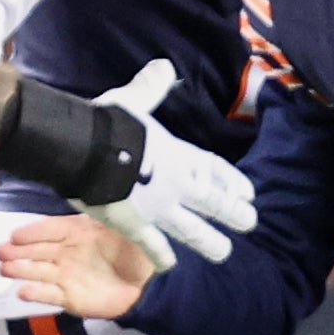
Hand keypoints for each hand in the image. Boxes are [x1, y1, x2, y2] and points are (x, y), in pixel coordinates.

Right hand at [0, 215, 157, 320]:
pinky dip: (35, 293)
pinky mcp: (70, 298)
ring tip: (4, 269)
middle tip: (0, 252)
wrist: (151, 284)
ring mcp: (67, 276)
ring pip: (37, 271)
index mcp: (77, 232)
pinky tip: (22, 290)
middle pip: (37, 251)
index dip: (31, 232)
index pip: (49, 229)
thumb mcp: (117, 225)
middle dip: (17, 251)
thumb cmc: (135, 251)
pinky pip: (48, 294)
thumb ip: (96, 215)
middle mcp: (68, 253)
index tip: (14, 235)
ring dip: (20, 269)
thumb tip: (80, 199)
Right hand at [75, 61, 252, 271]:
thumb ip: (149, 89)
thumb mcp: (132, 101)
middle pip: (212, 201)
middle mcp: (175, 183)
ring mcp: (158, 207)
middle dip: (233, 212)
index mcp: (176, 153)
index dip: (231, 181)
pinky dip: (161, 256)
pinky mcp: (135, 225)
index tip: (248, 193)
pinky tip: (169, 267)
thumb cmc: (107, 124)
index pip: (213, 169)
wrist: (84, 151)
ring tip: (224, 252)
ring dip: (209, 241)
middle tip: (249, 222)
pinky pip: (153, 245)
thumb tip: (163, 67)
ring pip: (192, 229)